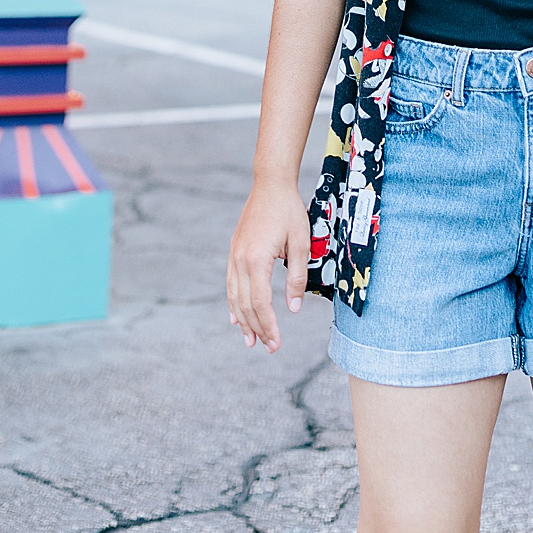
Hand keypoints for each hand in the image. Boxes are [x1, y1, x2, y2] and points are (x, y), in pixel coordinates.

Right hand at [226, 180, 310, 352]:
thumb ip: (297, 277)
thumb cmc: (289, 211)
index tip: (276, 342)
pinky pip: (231, 284)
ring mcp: (234, 255)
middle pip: (246, 304)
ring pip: (235, 297)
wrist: (271, 184)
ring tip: (250, 340)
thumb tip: (293, 308)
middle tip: (269, 347)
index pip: (260, 302)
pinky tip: (235, 317)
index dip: (268, 325)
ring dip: (242, 321)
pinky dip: (233, 303)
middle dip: (257, 328)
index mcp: (257, 259)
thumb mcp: (302, 243)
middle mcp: (240, 260)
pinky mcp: (234, 251)